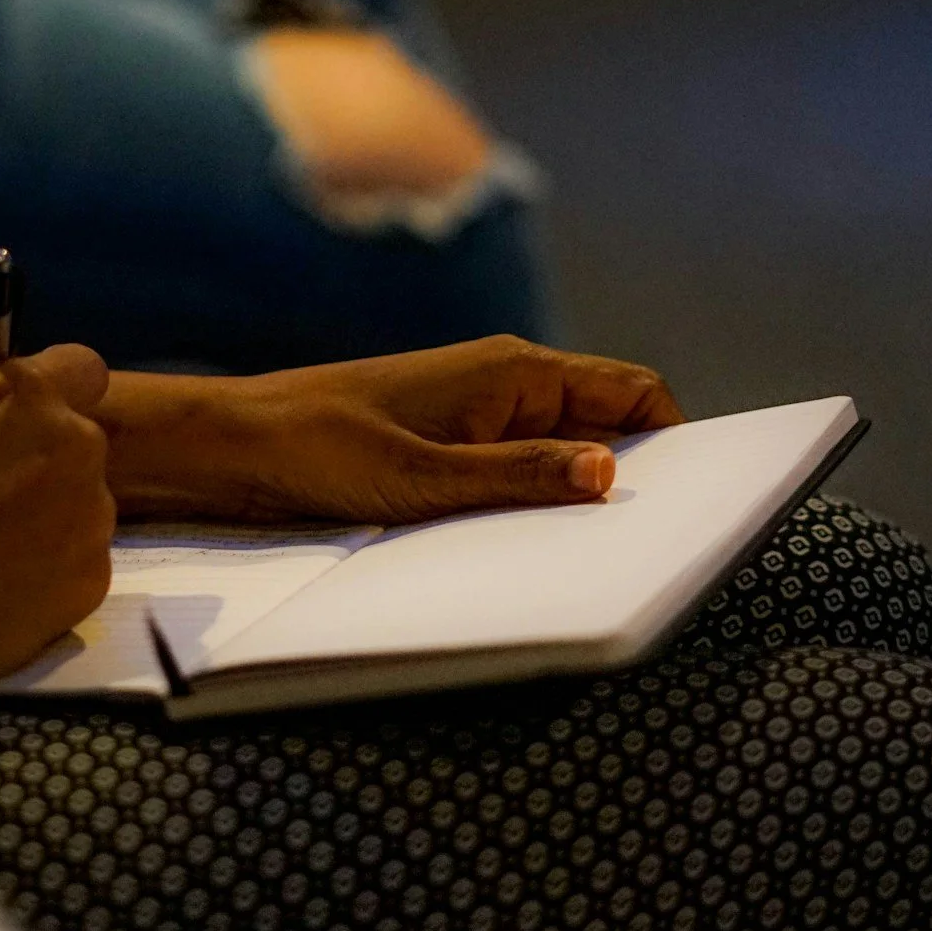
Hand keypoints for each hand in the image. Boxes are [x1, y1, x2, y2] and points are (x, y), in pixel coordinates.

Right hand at [0, 344, 115, 716]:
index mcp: (19, 397)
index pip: (78, 368)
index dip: (50, 388)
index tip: (20, 417)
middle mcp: (73, 450)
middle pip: (75, 442)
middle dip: (40, 456)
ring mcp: (90, 522)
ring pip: (81, 504)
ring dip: (47, 515)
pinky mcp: (90, 585)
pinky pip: (78, 562)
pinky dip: (48, 570)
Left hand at [101, 336, 683, 525]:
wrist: (233, 447)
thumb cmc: (317, 448)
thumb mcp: (424, 478)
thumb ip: (519, 477)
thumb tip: (609, 477)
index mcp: (514, 370)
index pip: (634, 392)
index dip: (676, 440)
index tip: (697, 502)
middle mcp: (506, 385)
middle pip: (609, 424)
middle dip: (635, 478)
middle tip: (655, 547)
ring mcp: (478, 417)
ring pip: (563, 453)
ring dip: (579, 499)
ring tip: (600, 560)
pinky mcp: (448, 448)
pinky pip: (517, 472)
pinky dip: (534, 506)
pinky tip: (536, 553)